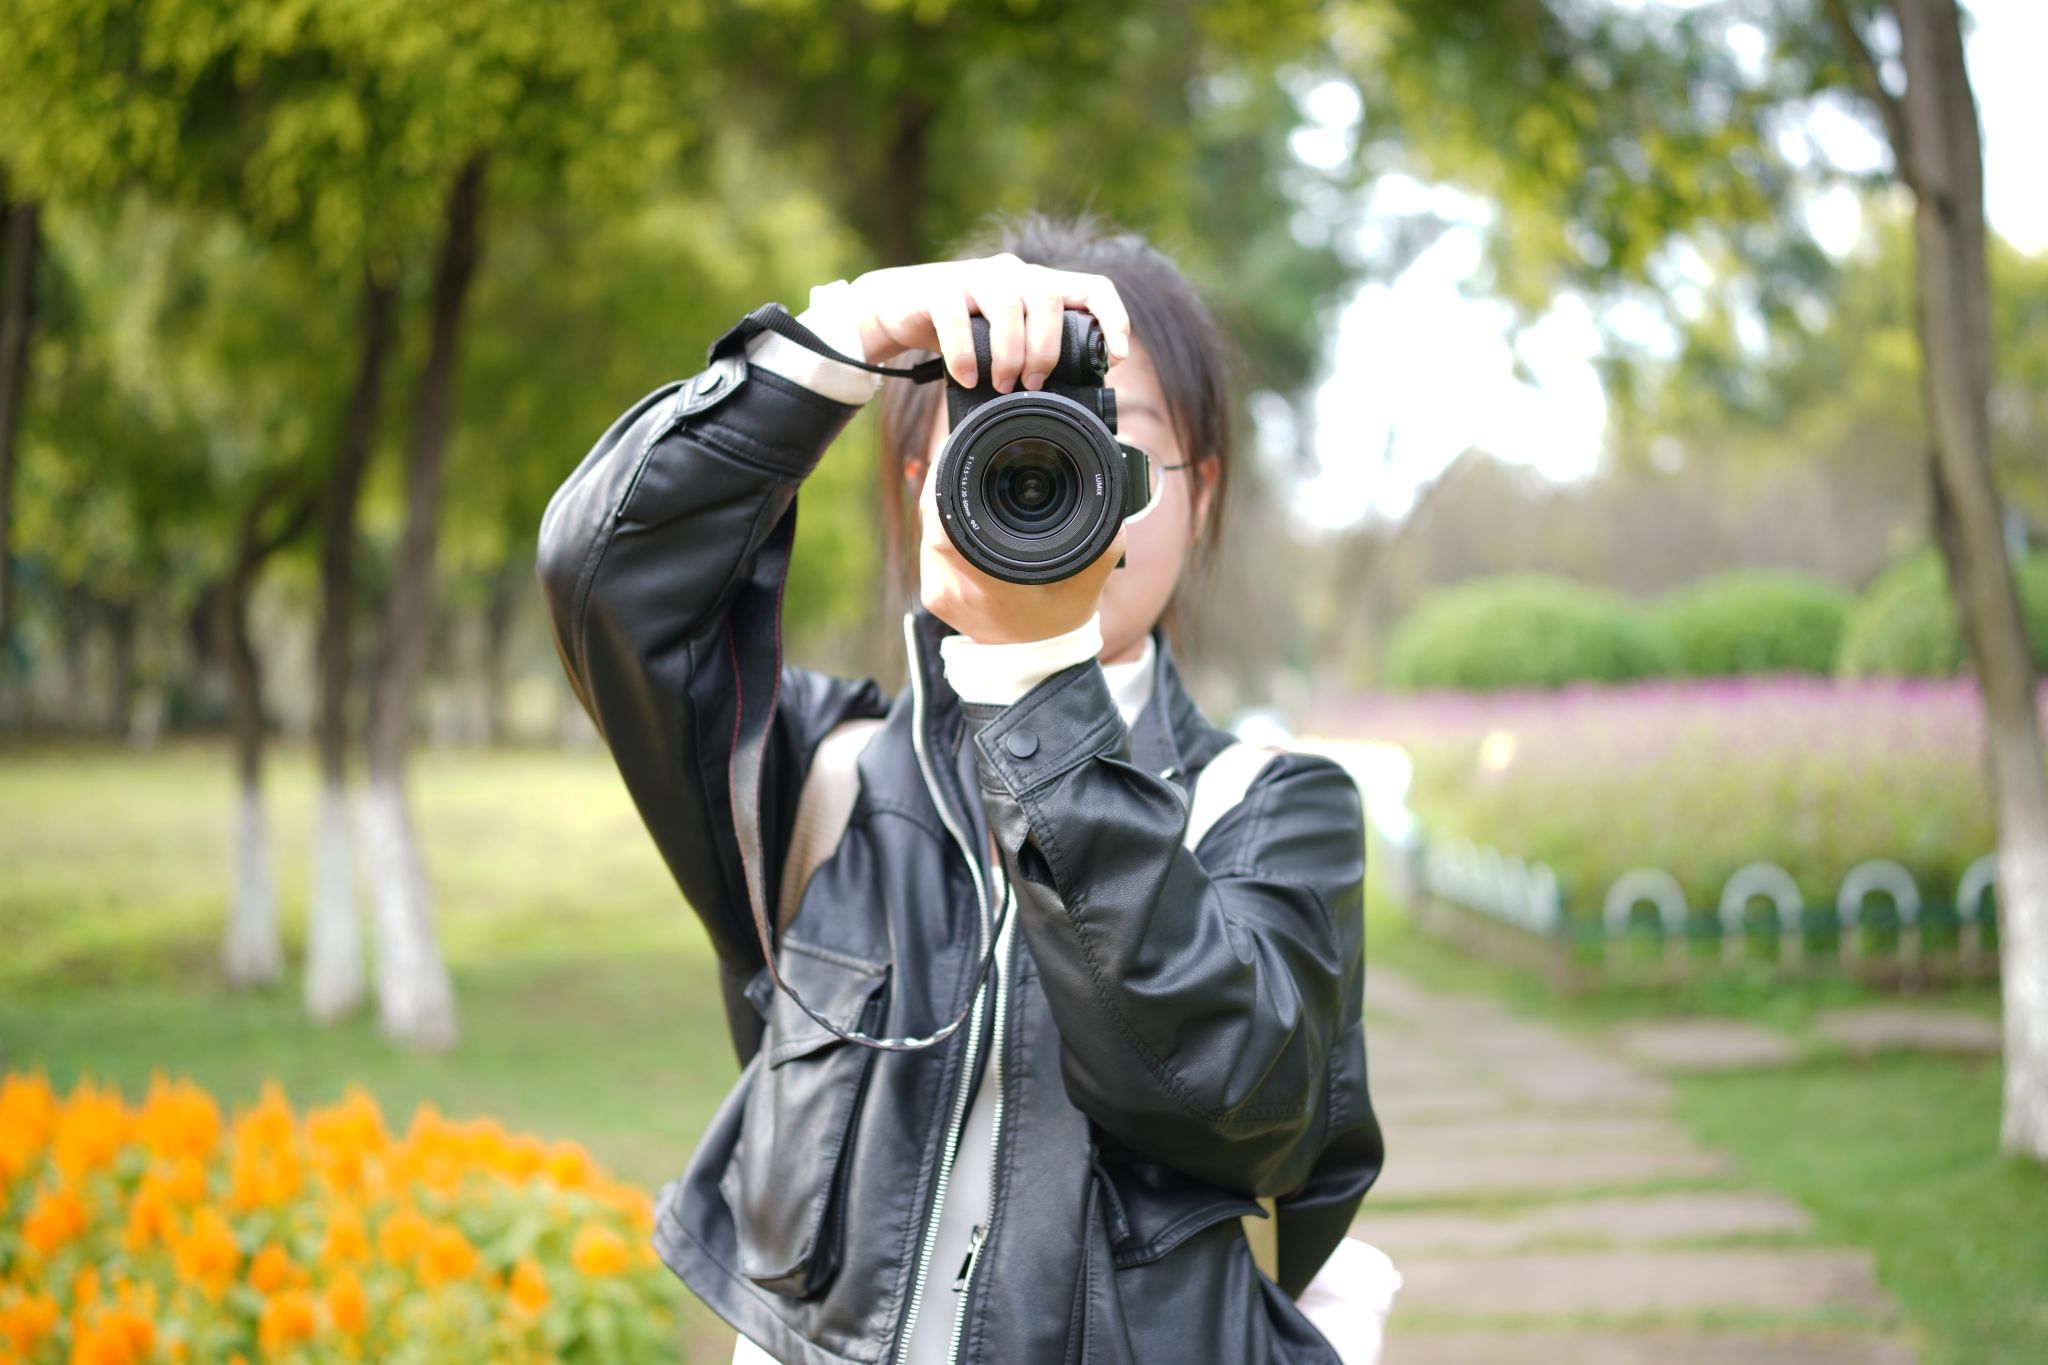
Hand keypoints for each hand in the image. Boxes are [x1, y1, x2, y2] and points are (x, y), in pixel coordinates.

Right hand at [844, 253, 1131, 391]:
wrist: (895, 308)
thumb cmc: (958, 330)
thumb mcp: (1002, 338)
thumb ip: (1031, 351)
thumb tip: (1067, 399)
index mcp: (1038, 284)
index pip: (1092, 287)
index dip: (1112, 318)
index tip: (1118, 357)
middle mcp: (1012, 273)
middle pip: (1048, 300)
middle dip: (1046, 350)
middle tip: (1033, 383)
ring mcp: (975, 277)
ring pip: (1008, 308)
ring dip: (1010, 355)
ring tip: (1002, 385)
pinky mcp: (939, 288)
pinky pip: (957, 319)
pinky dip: (964, 356)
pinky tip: (965, 378)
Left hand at [916, 443, 1127, 645]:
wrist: (1033, 666)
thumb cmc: (1059, 624)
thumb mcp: (1089, 585)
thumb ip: (1103, 546)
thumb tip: (1113, 504)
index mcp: (990, 584)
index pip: (945, 527)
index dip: (945, 483)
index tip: (960, 454)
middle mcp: (956, 588)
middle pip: (932, 518)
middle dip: (948, 480)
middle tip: (970, 453)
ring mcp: (939, 592)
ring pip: (927, 529)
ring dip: (945, 502)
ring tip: (969, 478)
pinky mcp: (933, 594)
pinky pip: (930, 546)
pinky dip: (943, 525)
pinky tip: (963, 513)